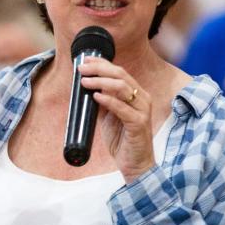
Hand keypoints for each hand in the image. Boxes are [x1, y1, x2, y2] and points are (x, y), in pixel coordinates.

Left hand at [78, 57, 154, 182]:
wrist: (134, 164)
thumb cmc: (122, 140)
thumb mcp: (108, 117)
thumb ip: (101, 102)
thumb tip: (85, 87)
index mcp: (136, 94)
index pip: (119, 72)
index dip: (102, 63)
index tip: (85, 60)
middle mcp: (142, 99)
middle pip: (121, 75)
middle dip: (99, 69)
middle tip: (81, 69)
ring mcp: (142, 111)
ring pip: (122, 87)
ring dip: (101, 82)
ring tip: (84, 81)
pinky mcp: (139, 124)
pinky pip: (123, 108)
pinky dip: (108, 100)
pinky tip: (96, 96)